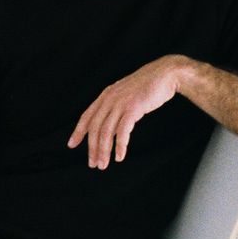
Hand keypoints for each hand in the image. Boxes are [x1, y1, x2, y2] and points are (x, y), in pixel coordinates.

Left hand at [67, 55, 182, 168]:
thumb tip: (110, 129)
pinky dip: (120, 146)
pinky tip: (120, 156)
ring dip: (104, 151)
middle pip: (95, 128)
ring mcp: (121, 103)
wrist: (166, 73)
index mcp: (106, 95)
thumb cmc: (148, 86)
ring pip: (106, 132)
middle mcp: (110, 99)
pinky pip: (122, 131)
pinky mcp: (133, 108)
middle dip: (92, 148)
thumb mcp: (126, 94)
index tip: (71, 145)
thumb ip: (116, 108)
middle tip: (93, 164)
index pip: (87, 116)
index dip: (78, 131)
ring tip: (104, 164)